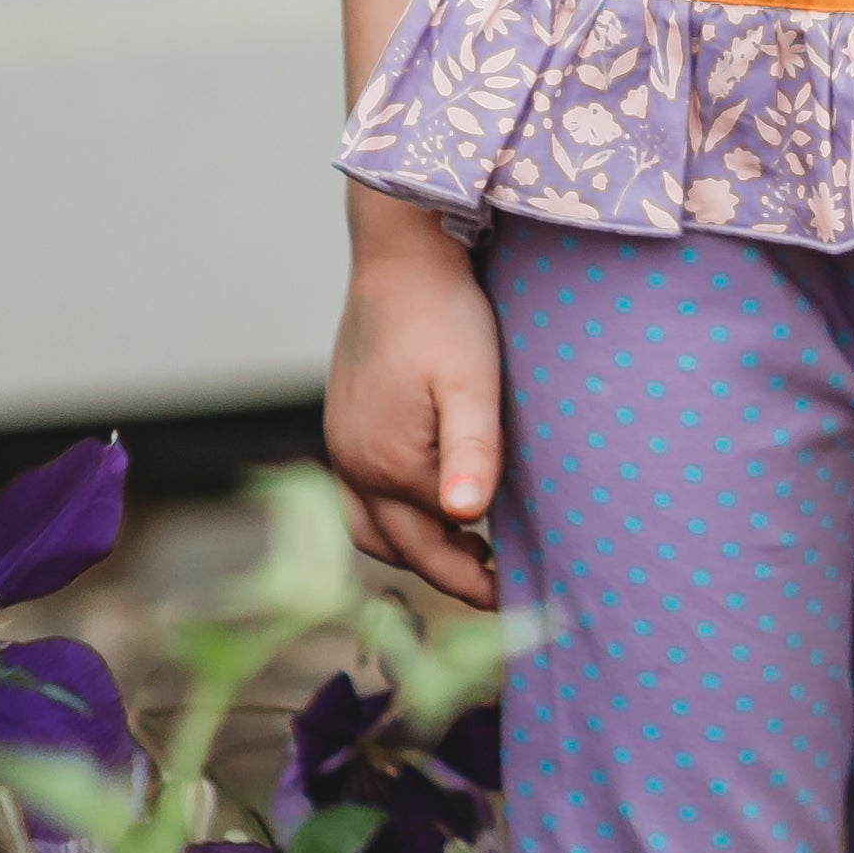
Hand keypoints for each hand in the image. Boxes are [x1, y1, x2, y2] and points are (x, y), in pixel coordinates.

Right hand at [328, 206, 504, 604]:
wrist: (400, 253)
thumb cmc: (444, 314)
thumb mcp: (472, 381)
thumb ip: (472, 449)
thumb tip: (465, 516)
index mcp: (386, 463)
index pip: (432, 549)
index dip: (472, 580)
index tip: (512, 599)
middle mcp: (352, 462)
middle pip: (396, 547)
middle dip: (443, 571)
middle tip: (495, 584)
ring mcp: (341, 441)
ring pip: (370, 526)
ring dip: (413, 546)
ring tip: (465, 549)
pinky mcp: (343, 419)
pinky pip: (361, 492)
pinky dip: (394, 513)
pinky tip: (429, 497)